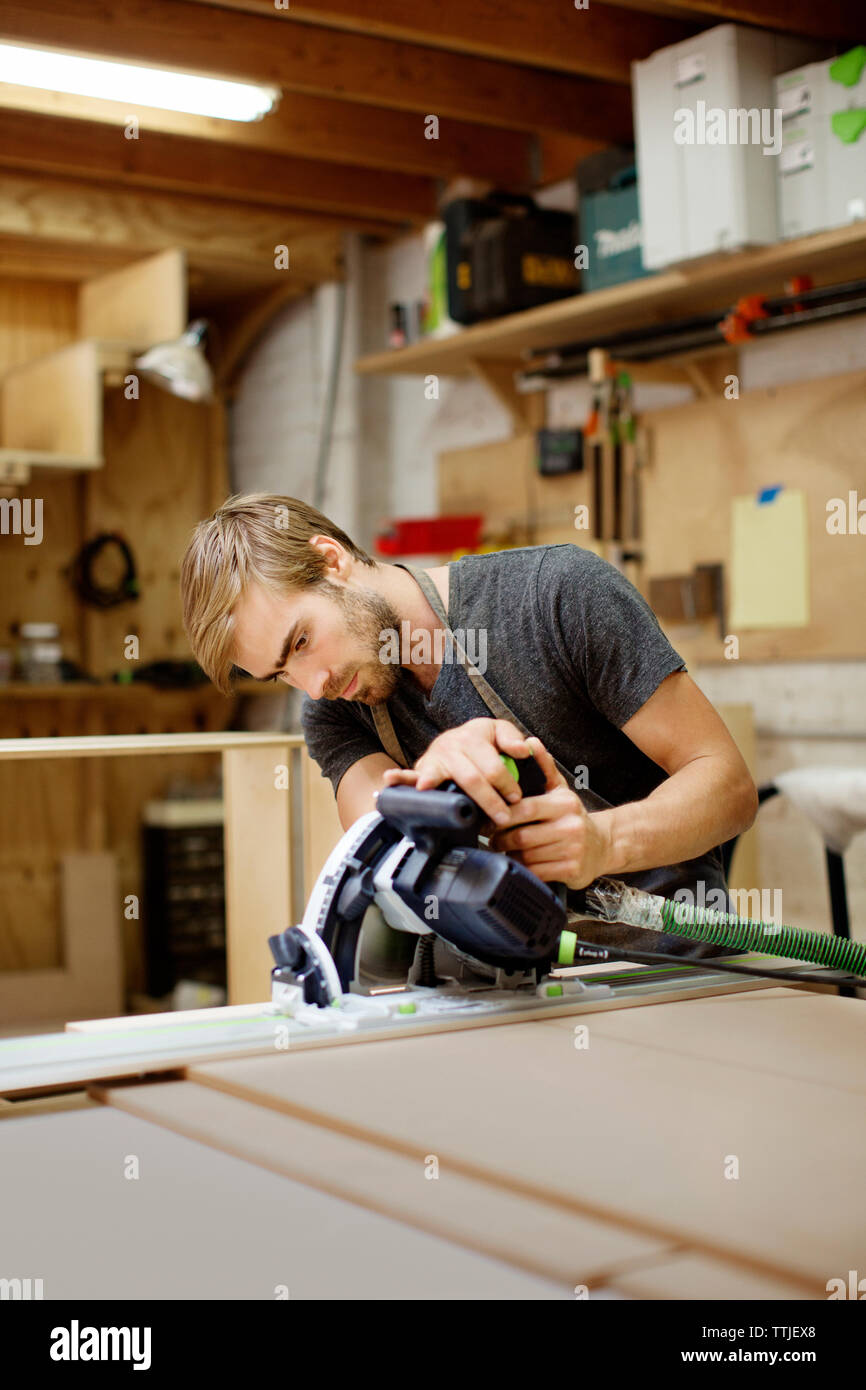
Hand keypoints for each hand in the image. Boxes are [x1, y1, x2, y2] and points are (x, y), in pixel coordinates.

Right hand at [378, 717, 533, 827]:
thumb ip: (512, 738)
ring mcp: (434, 757)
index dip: (506, 783)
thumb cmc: (481, 740)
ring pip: (445, 780)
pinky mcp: (422, 770)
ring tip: (464, 812)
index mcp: (474, 734)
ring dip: (456, 799)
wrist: (455, 739)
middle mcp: (451, 744)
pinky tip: (391, 781)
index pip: (492, 764)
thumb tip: (523, 750)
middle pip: (472, 777)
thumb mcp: (499, 731)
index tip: (516, 798)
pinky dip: (399, 778)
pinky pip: (409, 775)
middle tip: (503, 818)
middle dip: (489, 800)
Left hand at [487, 738, 611, 889]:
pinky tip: (522, 862)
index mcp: (564, 804)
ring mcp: (573, 850)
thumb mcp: (559, 789)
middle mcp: (571, 826)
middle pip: (522, 836)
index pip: (525, 809)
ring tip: (506, 848)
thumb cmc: (571, 816)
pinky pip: (537, 872)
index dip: (502, 816)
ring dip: (511, 854)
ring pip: (527, 856)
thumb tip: (530, 742)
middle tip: (492, 837)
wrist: (602, 845)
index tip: (490, 819)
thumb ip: (544, 767)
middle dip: (502, 839)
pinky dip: (525, 869)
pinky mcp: (572, 870)